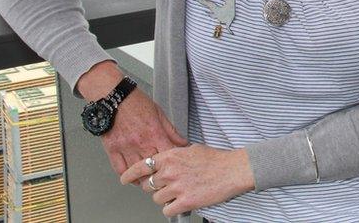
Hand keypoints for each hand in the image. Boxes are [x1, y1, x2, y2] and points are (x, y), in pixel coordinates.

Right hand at [101, 88, 187, 177]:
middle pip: (153, 167)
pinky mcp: (112, 149)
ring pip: (137, 172)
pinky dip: (127, 176)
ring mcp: (125, 147)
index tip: (177, 168)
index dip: (174, 164)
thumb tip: (184, 144)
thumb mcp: (159, 114)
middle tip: (165, 179)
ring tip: (151, 181)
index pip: (168, 155)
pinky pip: (120, 169)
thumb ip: (172, 132)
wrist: (113, 97)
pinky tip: (133, 178)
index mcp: (154, 133)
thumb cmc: (136, 103)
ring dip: (144, 179)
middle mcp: (140, 143)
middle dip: (160, 174)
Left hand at [120, 144, 254, 216]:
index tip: (125, 179)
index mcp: (171, 156)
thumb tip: (165, 160)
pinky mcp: (186, 201)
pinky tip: (181, 202)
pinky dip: (172, 208)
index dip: (130, 174)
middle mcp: (171, 171)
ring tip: (178, 193)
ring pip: (156, 199)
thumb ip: (175, 154)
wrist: (233, 170)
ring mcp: (177, 187)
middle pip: (148, 185)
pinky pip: (167, 210)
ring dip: (165, 198)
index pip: (142, 166)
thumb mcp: (192, 149)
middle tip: (166, 186)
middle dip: (154, 187)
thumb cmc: (216, 160)